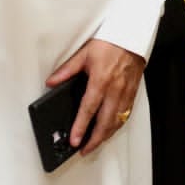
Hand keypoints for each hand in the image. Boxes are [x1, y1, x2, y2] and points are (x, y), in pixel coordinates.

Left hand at [46, 39, 145, 155]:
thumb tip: (51, 82)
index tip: (74, 140)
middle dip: (94, 139)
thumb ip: (67, 70)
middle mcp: (115, 89)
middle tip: (84, 149)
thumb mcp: (84, 54)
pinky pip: (126, 113)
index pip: (88, 110)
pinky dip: (118, 124)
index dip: (80, 127)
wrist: (132, 35)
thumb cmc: (110, 42)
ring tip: (96, 143)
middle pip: (105, 122)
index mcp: (101, 81)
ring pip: (117, 120)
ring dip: (106, 135)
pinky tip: (112, 128)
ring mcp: (125, 92)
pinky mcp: (133, 91)